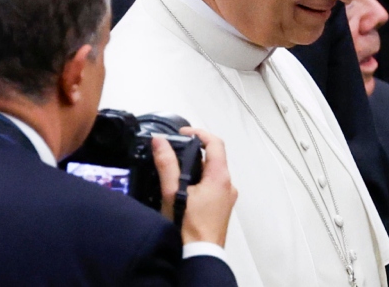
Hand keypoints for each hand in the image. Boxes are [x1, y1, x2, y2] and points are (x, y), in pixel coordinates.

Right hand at [153, 127, 236, 246]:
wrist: (200, 254)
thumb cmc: (188, 226)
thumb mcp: (173, 192)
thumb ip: (166, 164)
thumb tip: (159, 141)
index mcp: (220, 177)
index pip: (215, 143)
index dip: (199, 133)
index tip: (182, 133)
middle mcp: (228, 185)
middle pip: (214, 158)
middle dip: (194, 152)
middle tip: (173, 152)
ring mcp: (227, 197)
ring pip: (212, 173)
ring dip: (195, 168)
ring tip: (174, 172)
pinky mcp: (222, 207)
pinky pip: (213, 187)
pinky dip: (199, 182)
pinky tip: (183, 191)